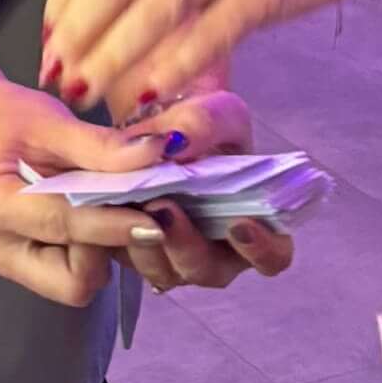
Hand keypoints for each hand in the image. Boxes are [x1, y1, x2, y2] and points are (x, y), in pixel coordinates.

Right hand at [0, 84, 190, 311]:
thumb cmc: (9, 119)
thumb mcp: (53, 121)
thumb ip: (102, 144)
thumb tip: (157, 152)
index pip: (63, 226)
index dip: (112, 226)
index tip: (155, 221)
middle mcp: (2, 249)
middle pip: (73, 282)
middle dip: (107, 251)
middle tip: (130, 211)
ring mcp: (15, 264)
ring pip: (78, 284)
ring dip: (107, 253)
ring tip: (118, 211)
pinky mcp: (31, 268)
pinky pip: (75, 275)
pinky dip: (98, 253)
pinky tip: (106, 219)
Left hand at [118, 88, 295, 298]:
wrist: (154, 119)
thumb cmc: (202, 121)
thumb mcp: (213, 111)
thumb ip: (204, 125)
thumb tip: (176, 145)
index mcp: (252, 221)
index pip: (273, 256)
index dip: (262, 250)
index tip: (238, 224)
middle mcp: (215, 249)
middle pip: (208, 271)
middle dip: (186, 245)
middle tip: (165, 208)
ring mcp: (172, 254)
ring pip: (162, 271)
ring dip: (147, 244)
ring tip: (134, 201)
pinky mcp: (130, 248)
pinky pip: (123, 257)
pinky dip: (115, 234)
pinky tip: (108, 203)